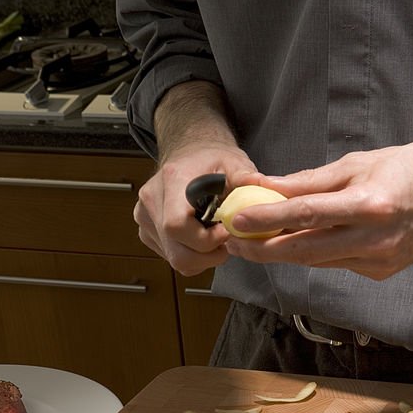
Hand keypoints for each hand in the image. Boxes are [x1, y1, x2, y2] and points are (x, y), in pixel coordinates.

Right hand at [134, 144, 257, 275]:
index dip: (204, 239)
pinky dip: (192, 255)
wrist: (189, 153)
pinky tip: (202, 237)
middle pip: (177, 252)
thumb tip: (267, 188)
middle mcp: (152, 201)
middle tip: (227, 242)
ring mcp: (145, 218)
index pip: (177, 225)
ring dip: (202, 258)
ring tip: (217, 238)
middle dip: (209, 256)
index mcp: (172, 181)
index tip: (225, 232)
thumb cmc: (210, 159)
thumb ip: (248, 178)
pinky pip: (171, 256)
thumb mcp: (234, 162)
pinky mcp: (147, 230)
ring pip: (175, 259)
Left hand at [222, 143, 412, 279]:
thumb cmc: (412, 168)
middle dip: (264, 249)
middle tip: (233, 243)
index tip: (237, 222)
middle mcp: (374, 239)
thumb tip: (269, 187)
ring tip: (256, 240)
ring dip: (284, 252)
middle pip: (305, 251)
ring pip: (318, 261)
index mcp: (370, 205)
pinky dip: (316, 253)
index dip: (268, 220)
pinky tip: (304, 241)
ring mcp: (379, 261)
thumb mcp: (360, 162)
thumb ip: (312, 181)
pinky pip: (337, 263)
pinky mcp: (381, 272)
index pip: (307, 215)